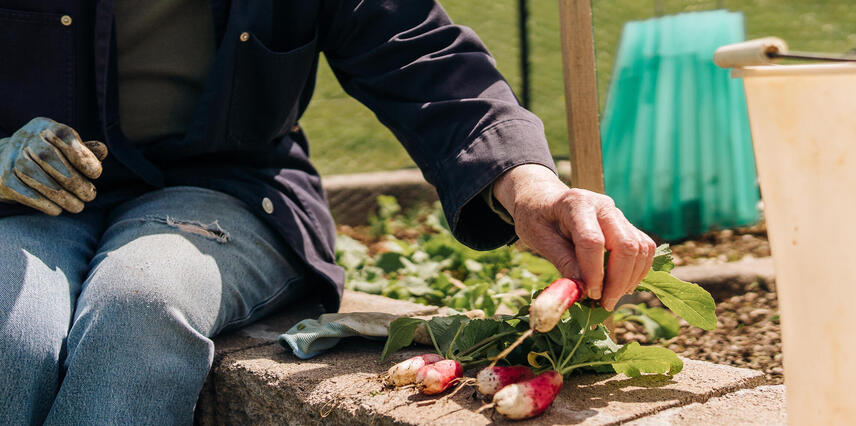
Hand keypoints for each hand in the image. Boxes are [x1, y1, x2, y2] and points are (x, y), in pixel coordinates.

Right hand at [0, 117, 107, 214]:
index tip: (96, 173)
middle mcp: (25, 138)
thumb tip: (102, 150)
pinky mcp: (2, 178)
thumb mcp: (67, 149)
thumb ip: (85, 151)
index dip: (82, 154)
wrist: (6, 163)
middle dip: (74, 180)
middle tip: (90, 195)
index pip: (64, 135)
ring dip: (61, 195)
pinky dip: (42, 202)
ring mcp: (11, 157)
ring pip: (35, 175)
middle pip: (48, 157)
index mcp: (45, 127)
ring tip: (78, 206)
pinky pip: (22, 191)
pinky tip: (57, 209)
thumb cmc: (49, 157)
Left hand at [493, 164, 654, 310]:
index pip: (593, 241)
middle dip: (618, 280)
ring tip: (611, 298)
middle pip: (625, 245)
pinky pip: (643, 248)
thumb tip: (583, 290)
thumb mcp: (539, 238)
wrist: (543, 199)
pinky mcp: (626, 225)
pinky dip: (637, 271)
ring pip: (640, 248)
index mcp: (577, 203)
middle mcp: (603, 205)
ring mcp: (618, 214)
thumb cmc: (536, 218)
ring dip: (630, 278)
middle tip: (604, 303)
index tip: (589, 295)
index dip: (594, 273)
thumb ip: (562, 261)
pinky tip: (621, 286)